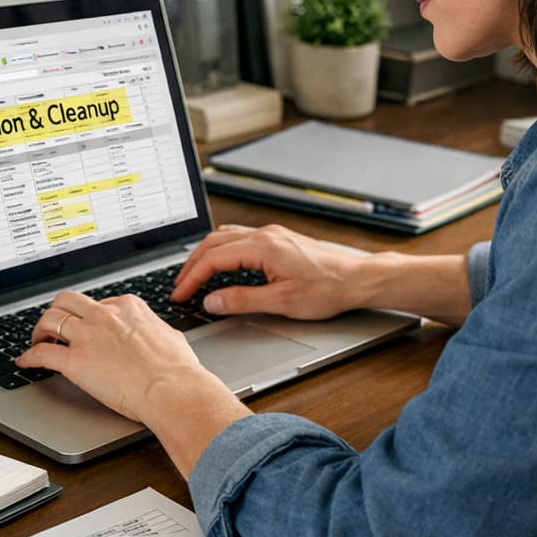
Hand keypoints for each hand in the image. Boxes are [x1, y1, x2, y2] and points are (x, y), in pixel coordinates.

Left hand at [16, 289, 218, 421]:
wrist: (172, 388)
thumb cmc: (177, 369)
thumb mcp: (171, 337)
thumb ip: (156, 332)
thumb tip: (157, 334)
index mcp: (128, 307)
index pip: (100, 302)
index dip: (90, 314)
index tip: (88, 324)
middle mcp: (104, 315)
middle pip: (68, 301)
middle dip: (59, 310)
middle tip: (55, 324)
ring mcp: (87, 336)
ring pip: (50, 319)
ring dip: (40, 329)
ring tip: (38, 340)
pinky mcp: (74, 361)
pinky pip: (42, 352)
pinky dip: (29, 356)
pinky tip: (26, 362)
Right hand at [172, 223, 367, 319]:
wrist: (357, 278)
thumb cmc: (328, 289)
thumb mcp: (282, 301)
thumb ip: (243, 300)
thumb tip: (213, 301)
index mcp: (263, 247)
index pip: (213, 258)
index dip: (191, 277)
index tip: (180, 293)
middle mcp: (265, 235)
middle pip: (214, 242)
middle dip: (192, 264)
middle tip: (179, 285)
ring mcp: (272, 235)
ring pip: (226, 237)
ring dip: (206, 254)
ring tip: (194, 275)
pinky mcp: (279, 240)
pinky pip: (240, 238)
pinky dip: (222, 250)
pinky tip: (222, 263)